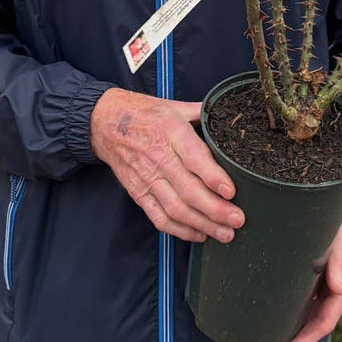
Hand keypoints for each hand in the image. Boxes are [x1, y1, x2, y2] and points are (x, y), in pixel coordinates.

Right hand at [90, 88, 244, 243]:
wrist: (104, 122)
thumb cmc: (144, 113)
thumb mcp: (175, 106)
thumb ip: (203, 114)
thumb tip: (230, 117)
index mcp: (171, 132)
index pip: (194, 158)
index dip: (213, 177)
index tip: (231, 192)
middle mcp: (159, 158)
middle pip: (188, 190)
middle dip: (215, 209)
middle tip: (237, 220)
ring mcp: (147, 178)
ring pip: (176, 208)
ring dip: (202, 224)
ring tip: (225, 233)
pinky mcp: (138, 193)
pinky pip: (159, 217)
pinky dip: (179, 230)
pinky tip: (199, 234)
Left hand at [283, 185, 341, 341]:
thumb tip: (338, 288)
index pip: (325, 321)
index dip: (307, 338)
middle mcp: (337, 284)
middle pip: (318, 318)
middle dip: (299, 333)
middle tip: (272, 339)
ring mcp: (330, 277)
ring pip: (313, 306)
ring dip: (298, 318)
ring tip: (273, 323)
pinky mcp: (323, 266)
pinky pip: (310, 290)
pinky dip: (297, 299)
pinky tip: (281, 297)